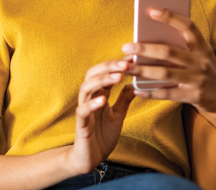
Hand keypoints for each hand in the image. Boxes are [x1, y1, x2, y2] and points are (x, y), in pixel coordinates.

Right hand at [67, 59, 135, 174]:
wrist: (91, 159)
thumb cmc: (103, 135)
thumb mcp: (119, 115)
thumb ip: (124, 99)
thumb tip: (134, 83)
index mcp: (99, 95)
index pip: (105, 73)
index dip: (117, 64)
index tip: (132, 57)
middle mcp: (90, 99)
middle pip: (93, 75)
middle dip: (109, 67)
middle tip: (125, 63)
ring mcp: (84, 111)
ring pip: (85, 88)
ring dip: (101, 80)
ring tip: (117, 76)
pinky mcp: (81, 125)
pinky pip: (83, 111)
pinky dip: (92, 104)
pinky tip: (103, 100)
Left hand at [122, 8, 215, 113]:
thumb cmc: (206, 67)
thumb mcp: (201, 52)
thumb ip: (183, 44)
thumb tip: (151, 35)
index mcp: (202, 45)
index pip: (187, 26)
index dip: (170, 17)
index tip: (151, 11)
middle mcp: (200, 61)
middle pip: (169, 52)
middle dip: (145, 49)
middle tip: (127, 46)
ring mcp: (197, 79)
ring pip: (164, 73)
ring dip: (142, 70)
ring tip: (126, 68)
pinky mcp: (193, 96)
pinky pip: (167, 94)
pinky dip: (150, 91)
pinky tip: (137, 89)